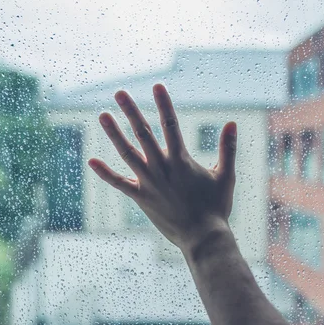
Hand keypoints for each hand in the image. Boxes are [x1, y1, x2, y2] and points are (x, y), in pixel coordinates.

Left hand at [88, 84, 237, 252]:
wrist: (203, 238)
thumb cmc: (216, 207)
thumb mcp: (226, 175)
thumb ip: (228, 148)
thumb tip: (232, 123)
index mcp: (181, 160)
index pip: (171, 124)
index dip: (164, 104)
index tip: (157, 86)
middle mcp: (162, 168)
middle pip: (143, 133)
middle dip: (131, 111)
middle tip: (120, 92)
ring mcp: (149, 183)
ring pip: (127, 153)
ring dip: (114, 134)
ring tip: (102, 115)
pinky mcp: (141, 198)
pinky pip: (119, 184)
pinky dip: (105, 173)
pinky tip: (91, 161)